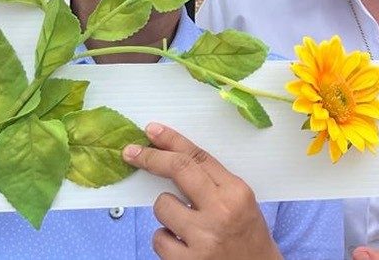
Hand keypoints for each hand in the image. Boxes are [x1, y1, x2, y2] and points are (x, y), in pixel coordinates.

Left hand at [123, 123, 280, 259]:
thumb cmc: (247, 237)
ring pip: (162, 206)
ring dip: (166, 213)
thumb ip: (212, 183)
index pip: (199, 157)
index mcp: (236, 192)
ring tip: (184, 225)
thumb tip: (172, 160)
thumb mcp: (240, 203)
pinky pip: (158, 238)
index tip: (152, 131)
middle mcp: (221, 211)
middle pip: (179, 169)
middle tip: (131, 152)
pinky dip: (165, 240)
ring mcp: (203, 237)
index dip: (172, 141)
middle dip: (151, 157)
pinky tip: (182, 246)